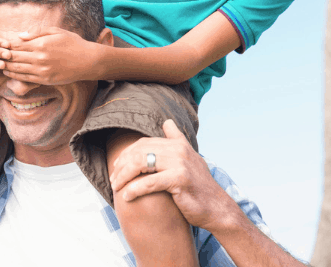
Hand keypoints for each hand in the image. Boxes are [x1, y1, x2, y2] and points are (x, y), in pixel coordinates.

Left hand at [1, 26, 100, 84]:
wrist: (88, 61)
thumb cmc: (73, 43)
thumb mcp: (56, 31)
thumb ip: (37, 32)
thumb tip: (19, 36)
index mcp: (41, 44)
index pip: (17, 45)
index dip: (7, 45)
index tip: (0, 44)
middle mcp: (40, 58)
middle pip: (15, 58)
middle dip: (3, 57)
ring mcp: (42, 70)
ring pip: (18, 70)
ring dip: (7, 67)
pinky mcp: (45, 80)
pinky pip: (26, 79)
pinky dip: (15, 76)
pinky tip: (9, 73)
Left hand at [110, 120, 235, 232]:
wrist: (217, 208)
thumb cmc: (198, 186)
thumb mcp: (189, 157)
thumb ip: (176, 139)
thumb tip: (167, 121)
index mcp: (178, 143)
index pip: (144, 143)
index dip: (127, 154)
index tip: (117, 167)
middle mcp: (178, 149)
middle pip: (140, 151)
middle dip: (122, 165)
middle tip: (113, 179)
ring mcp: (180, 163)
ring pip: (141, 163)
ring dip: (124, 176)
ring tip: (116, 187)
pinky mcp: (179, 179)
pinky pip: (149, 182)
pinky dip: (134, 189)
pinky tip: (126, 197)